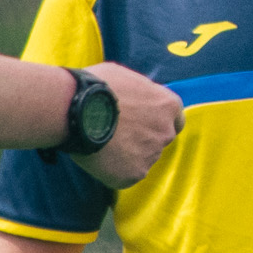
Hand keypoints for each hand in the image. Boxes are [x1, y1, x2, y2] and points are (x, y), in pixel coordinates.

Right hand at [88, 62, 183, 186]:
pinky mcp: (133, 174)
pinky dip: (113, 169)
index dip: (158, 122)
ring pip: (141, 158)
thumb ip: (140, 92)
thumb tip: (138, 97)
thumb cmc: (97, 87)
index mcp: (169, 106)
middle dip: (143, 138)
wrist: (76, 110)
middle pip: (159, 140)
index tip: (143, 123)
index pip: (175, 120)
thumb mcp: (126, 77)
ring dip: (127, 154)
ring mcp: (151, 155)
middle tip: (117, 134)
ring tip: (102, 142)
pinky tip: (98, 157)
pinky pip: (125, 174)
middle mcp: (166, 132)